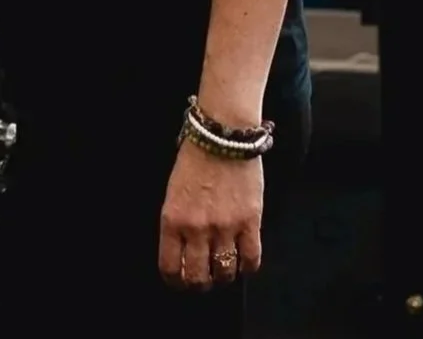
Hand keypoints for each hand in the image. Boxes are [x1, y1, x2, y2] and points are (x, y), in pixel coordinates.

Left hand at [158, 136, 263, 290]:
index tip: (179, 281)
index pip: (171, 266)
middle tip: (204, 280)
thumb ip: (177, 221)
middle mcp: (197, 228)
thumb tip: (183, 247)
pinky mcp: (250, 223)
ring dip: (224, 277)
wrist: (222, 138)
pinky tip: (245, 263)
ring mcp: (225, 227)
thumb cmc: (195, 160)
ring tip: (223, 272)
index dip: (176, 280)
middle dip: (200, 284)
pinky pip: (251, 259)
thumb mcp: (173, 192)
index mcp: (172, 219)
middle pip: (199, 276)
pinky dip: (248, 267)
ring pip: (225, 272)